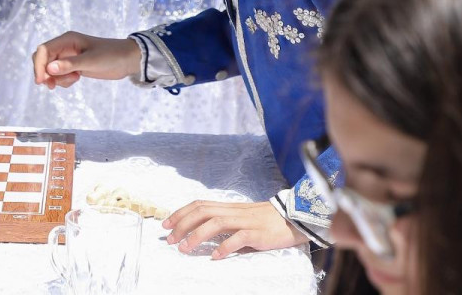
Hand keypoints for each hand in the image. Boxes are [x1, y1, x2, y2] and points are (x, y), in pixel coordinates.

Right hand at [32, 32, 139, 88]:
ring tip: (74, 80)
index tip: (42, 81)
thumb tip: (49, 69)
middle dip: (45, 73)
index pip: (43, 50)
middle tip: (52, 86)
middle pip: (43, 59)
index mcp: (66, 39)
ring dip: (57, 78)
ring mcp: (68, 56)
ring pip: (50, 69)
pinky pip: (59, 74)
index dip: (38, 65)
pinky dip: (63, 80)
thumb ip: (69, 65)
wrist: (127, 60)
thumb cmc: (111, 56)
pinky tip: (76, 80)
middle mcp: (64, 46)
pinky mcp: (73, 66)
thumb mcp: (91, 61)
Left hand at [163, 200, 307, 259]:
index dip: (181, 213)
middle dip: (182, 224)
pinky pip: (239, 238)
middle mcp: (234, 211)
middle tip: (170, 239)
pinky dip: (224, 248)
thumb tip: (204, 233)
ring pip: (216, 223)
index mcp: (229, 207)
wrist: (295, 217)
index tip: (166, 224)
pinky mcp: (258, 233)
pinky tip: (215, 257)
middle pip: (202, 212)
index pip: (199, 205)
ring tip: (185, 248)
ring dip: (197, 235)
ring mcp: (246, 221)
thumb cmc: (267, 220)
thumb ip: (225, 221)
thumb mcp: (242, 216)